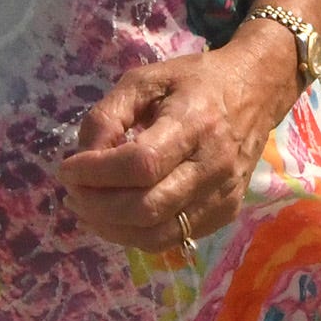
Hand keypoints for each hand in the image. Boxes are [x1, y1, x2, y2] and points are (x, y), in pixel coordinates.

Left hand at [56, 29, 297, 250]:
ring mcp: (222, 196)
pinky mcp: (224, 214)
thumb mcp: (144, 80)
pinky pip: (171, 239)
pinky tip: (114, 216)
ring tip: (85, 207)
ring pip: (157, 235)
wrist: (254, 92)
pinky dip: (134, 234)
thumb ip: (108, 116)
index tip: (66, 168)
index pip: (141, 164)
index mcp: (194, 123)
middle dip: (97, 206)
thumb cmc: (193, 82)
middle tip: (71, 192)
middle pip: (147, 208)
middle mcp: (213, 166)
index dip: (96, 173)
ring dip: (111, 228)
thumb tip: (84, 159)